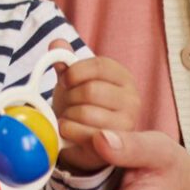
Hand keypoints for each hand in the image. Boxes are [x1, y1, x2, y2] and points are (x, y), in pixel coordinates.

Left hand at [48, 44, 140, 172]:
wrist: (84, 136)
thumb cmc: (79, 102)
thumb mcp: (72, 79)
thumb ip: (65, 61)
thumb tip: (57, 44)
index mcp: (123, 77)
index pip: (99, 66)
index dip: (75, 71)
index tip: (65, 79)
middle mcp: (132, 100)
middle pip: (91, 90)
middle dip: (70, 96)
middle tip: (67, 103)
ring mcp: (127, 124)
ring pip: (86, 112)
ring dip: (67, 114)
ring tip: (68, 116)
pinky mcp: (115, 146)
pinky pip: (84, 133)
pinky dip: (68, 129)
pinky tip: (68, 129)